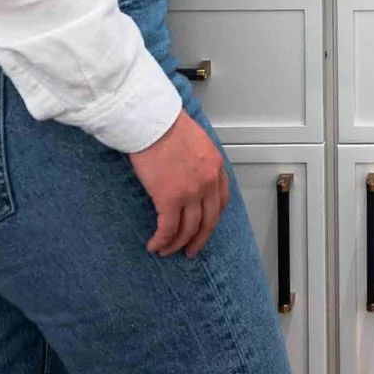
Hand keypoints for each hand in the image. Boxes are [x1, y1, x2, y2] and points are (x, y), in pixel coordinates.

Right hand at [130, 109, 228, 257]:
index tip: (204, 227)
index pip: (221, 201)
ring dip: (177, 244)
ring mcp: (190, 193)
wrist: (153, 122)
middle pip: (208, 221)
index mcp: (215, 167)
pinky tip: (154, 245)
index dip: (212, 218)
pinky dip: (162, 241)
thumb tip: (187, 170)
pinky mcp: (169, 200)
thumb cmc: (167, 124)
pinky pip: (168, 229)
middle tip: (191, 250)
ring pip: (188, 229)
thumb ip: (198, 159)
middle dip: (199, 239)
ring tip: (167, 251)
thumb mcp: (196, 140)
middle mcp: (207, 183)